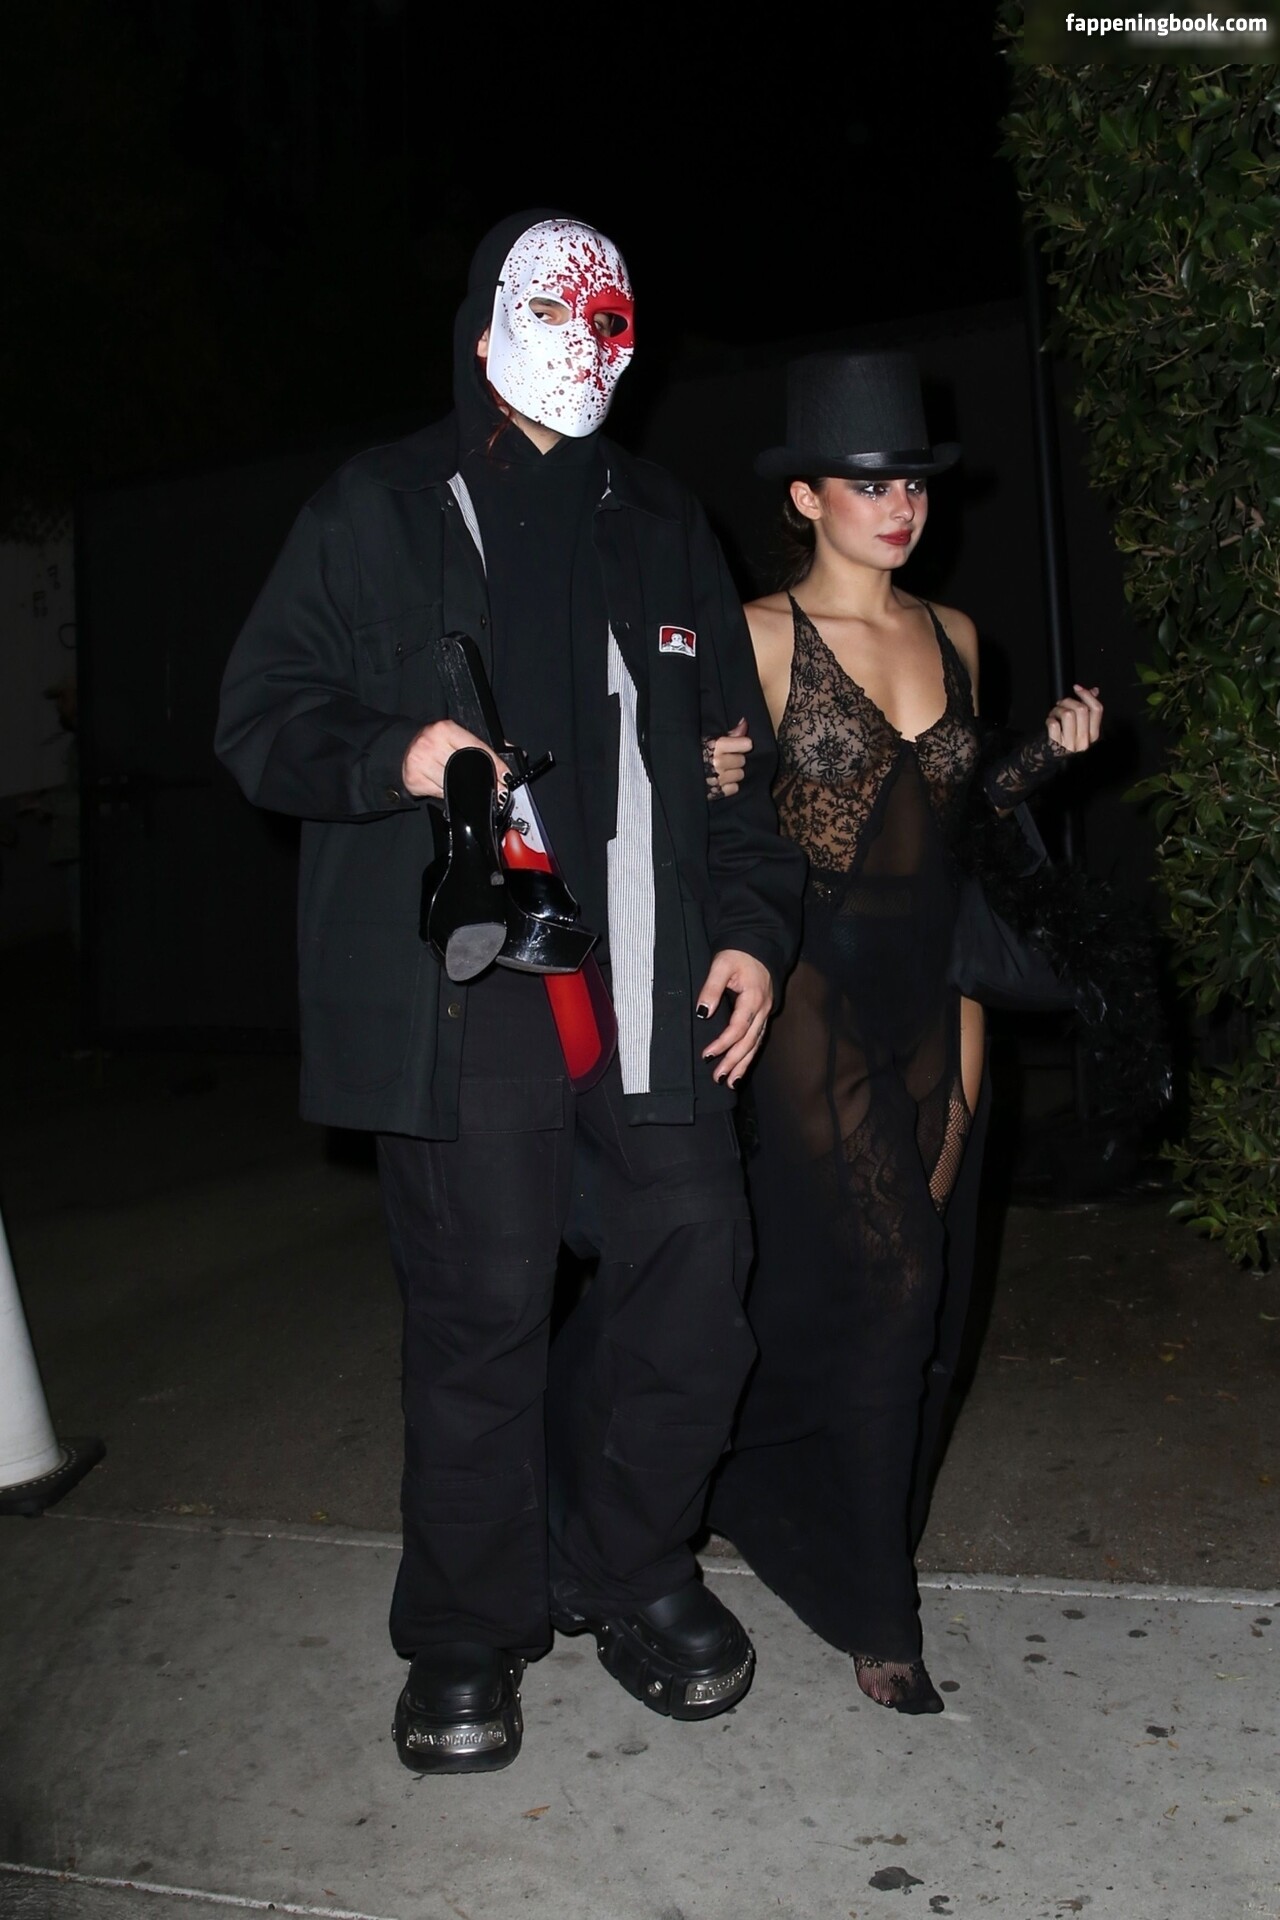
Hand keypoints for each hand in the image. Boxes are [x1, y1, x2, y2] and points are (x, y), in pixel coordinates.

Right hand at [402, 721, 508, 799]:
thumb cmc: (434, 742)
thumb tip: (511, 751)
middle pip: (465, 769)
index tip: (505, 778)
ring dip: (464, 791)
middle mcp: (430, 743)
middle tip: (495, 791)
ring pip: (454, 785)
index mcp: (445, 729)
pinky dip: (447, 794)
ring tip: (464, 787)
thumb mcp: (455, 735)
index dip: (494, 764)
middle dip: (483, 783)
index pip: (476, 748)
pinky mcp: (413, 779)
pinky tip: (445, 787)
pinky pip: (440, 794)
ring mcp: (420, 762)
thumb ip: (480, 743)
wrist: (402, 747)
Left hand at [696, 949, 772, 1086]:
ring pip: (755, 1044)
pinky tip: (740, 1069)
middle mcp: (762, 1010)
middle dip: (733, 1061)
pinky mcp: (762, 1016)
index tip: (707, 1054)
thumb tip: (702, 1012)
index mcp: (753, 998)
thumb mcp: (722, 965)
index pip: (738, 1027)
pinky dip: (749, 1056)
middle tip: (717, 1077)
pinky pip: (757, 1040)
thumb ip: (711, 987)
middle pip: (749, 1041)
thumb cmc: (739, 955)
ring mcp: (765, 1014)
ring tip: (730, 1083)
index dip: (723, 1043)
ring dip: (743, 1065)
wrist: (759, 947)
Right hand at [702, 718, 752, 797]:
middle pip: (742, 760)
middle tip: (724, 759)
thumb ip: (730, 734)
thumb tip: (745, 722)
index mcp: (717, 746)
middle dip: (735, 759)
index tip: (738, 746)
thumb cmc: (694, 753)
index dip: (742, 745)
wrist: (678, 772)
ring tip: (721, 771)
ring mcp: (719, 778)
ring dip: (733, 773)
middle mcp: (719, 762)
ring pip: (740, 774)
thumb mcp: (709, 739)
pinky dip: (729, 786)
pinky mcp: (718, 791)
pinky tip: (720, 781)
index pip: (746, 744)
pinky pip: (734, 788)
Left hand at [1045, 685, 1102, 755]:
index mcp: (1093, 735)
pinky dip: (1049, 719)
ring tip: (1054, 713)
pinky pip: (1054, 724)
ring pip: (1068, 714)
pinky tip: (1050, 722)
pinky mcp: (1056, 745)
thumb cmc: (1063, 736)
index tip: (1077, 688)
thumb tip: (1094, 691)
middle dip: (1068, 701)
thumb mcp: (1078, 723)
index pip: (1097, 709)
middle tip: (1060, 704)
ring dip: (1058, 709)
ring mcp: (1070, 745)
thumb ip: (1087, 708)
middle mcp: (1084, 741)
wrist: (1047, 754)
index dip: (1087, 695)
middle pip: (1082, 709)